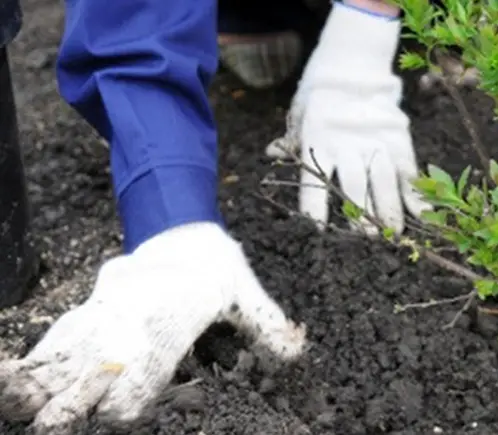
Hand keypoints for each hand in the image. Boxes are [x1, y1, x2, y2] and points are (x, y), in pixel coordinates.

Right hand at [0, 223, 305, 433]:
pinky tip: (18, 370)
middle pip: (97, 364)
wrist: (181, 220)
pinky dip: (41, 351)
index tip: (122, 417)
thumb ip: (267, 324)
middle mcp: (133, 314)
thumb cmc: (214, 261)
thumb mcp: (245, 291)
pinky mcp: (94, 303)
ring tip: (22, 404)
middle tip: (54, 423)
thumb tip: (297, 352)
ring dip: (47, 377)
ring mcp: (108, 307)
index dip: (131, 400)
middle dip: (76, 398)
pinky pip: (61, 330)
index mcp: (171, 316)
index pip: (145, 369)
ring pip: (70, 347)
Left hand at [266, 3, 429, 233]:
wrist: (353, 64)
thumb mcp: (300, 115)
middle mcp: (348, 147)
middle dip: (362, 220)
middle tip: (368, 242)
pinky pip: (409, 172)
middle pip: (356, 191)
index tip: (318, 235)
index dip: (316, 212)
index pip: (315, 186)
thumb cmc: (321, 94)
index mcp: (318, 143)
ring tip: (394, 236)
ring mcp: (377, 144)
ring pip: (385, 185)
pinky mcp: (399, 140)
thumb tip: (272, 154)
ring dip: (390, 213)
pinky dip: (417, 194)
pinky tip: (423, 216)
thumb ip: (290, 139)